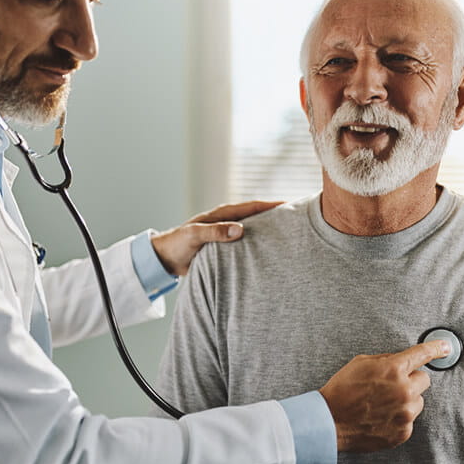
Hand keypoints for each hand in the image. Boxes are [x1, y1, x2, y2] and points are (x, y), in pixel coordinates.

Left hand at [150, 201, 282, 275]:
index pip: (253, 206)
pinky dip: (259, 245)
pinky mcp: (225, 247)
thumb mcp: (195, 236)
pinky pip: (247, 244)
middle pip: (258, 216)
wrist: (164, 258)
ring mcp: (227, 234)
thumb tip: (241, 230)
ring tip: (290, 236)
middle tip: (299, 219)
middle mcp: (228, 221)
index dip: (272, 205)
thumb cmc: (177, 244)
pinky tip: (269, 254)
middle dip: (276, 216)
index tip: (291, 205)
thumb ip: (216, 232)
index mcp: (222, 214)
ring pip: (254, 230)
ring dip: (269, 232)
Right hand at [318, 340, 448, 452]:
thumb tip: (402, 360)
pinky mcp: (402, 432)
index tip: (446, 347)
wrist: (330, 422)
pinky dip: (398, 418)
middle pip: (424, 380)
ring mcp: (405, 414)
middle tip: (390, 386)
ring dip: (405, 400)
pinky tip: (380, 417)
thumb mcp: (361, 363)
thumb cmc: (342, 390)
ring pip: (417, 402)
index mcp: (393, 369)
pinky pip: (409, 420)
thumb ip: (386, 360)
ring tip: (382, 404)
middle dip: (410, 380)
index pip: (423, 354)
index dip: (436, 348)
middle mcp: (404, 391)